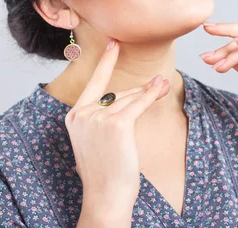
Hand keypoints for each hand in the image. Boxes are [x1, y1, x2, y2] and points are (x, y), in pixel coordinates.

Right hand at [64, 37, 170, 216]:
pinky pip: (137, 105)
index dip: (105, 61)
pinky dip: (150, 96)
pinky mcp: (116, 124)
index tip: (113, 42)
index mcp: (73, 115)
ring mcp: (97, 118)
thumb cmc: (105, 170)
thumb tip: (136, 93)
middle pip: (115, 93)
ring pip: (128, 99)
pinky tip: (160, 87)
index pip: (93, 83)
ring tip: (163, 85)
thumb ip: (106, 116)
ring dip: (149, 92)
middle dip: (138, 91)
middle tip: (159, 84)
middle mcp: (82, 114)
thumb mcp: (98, 139)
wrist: (106, 196)